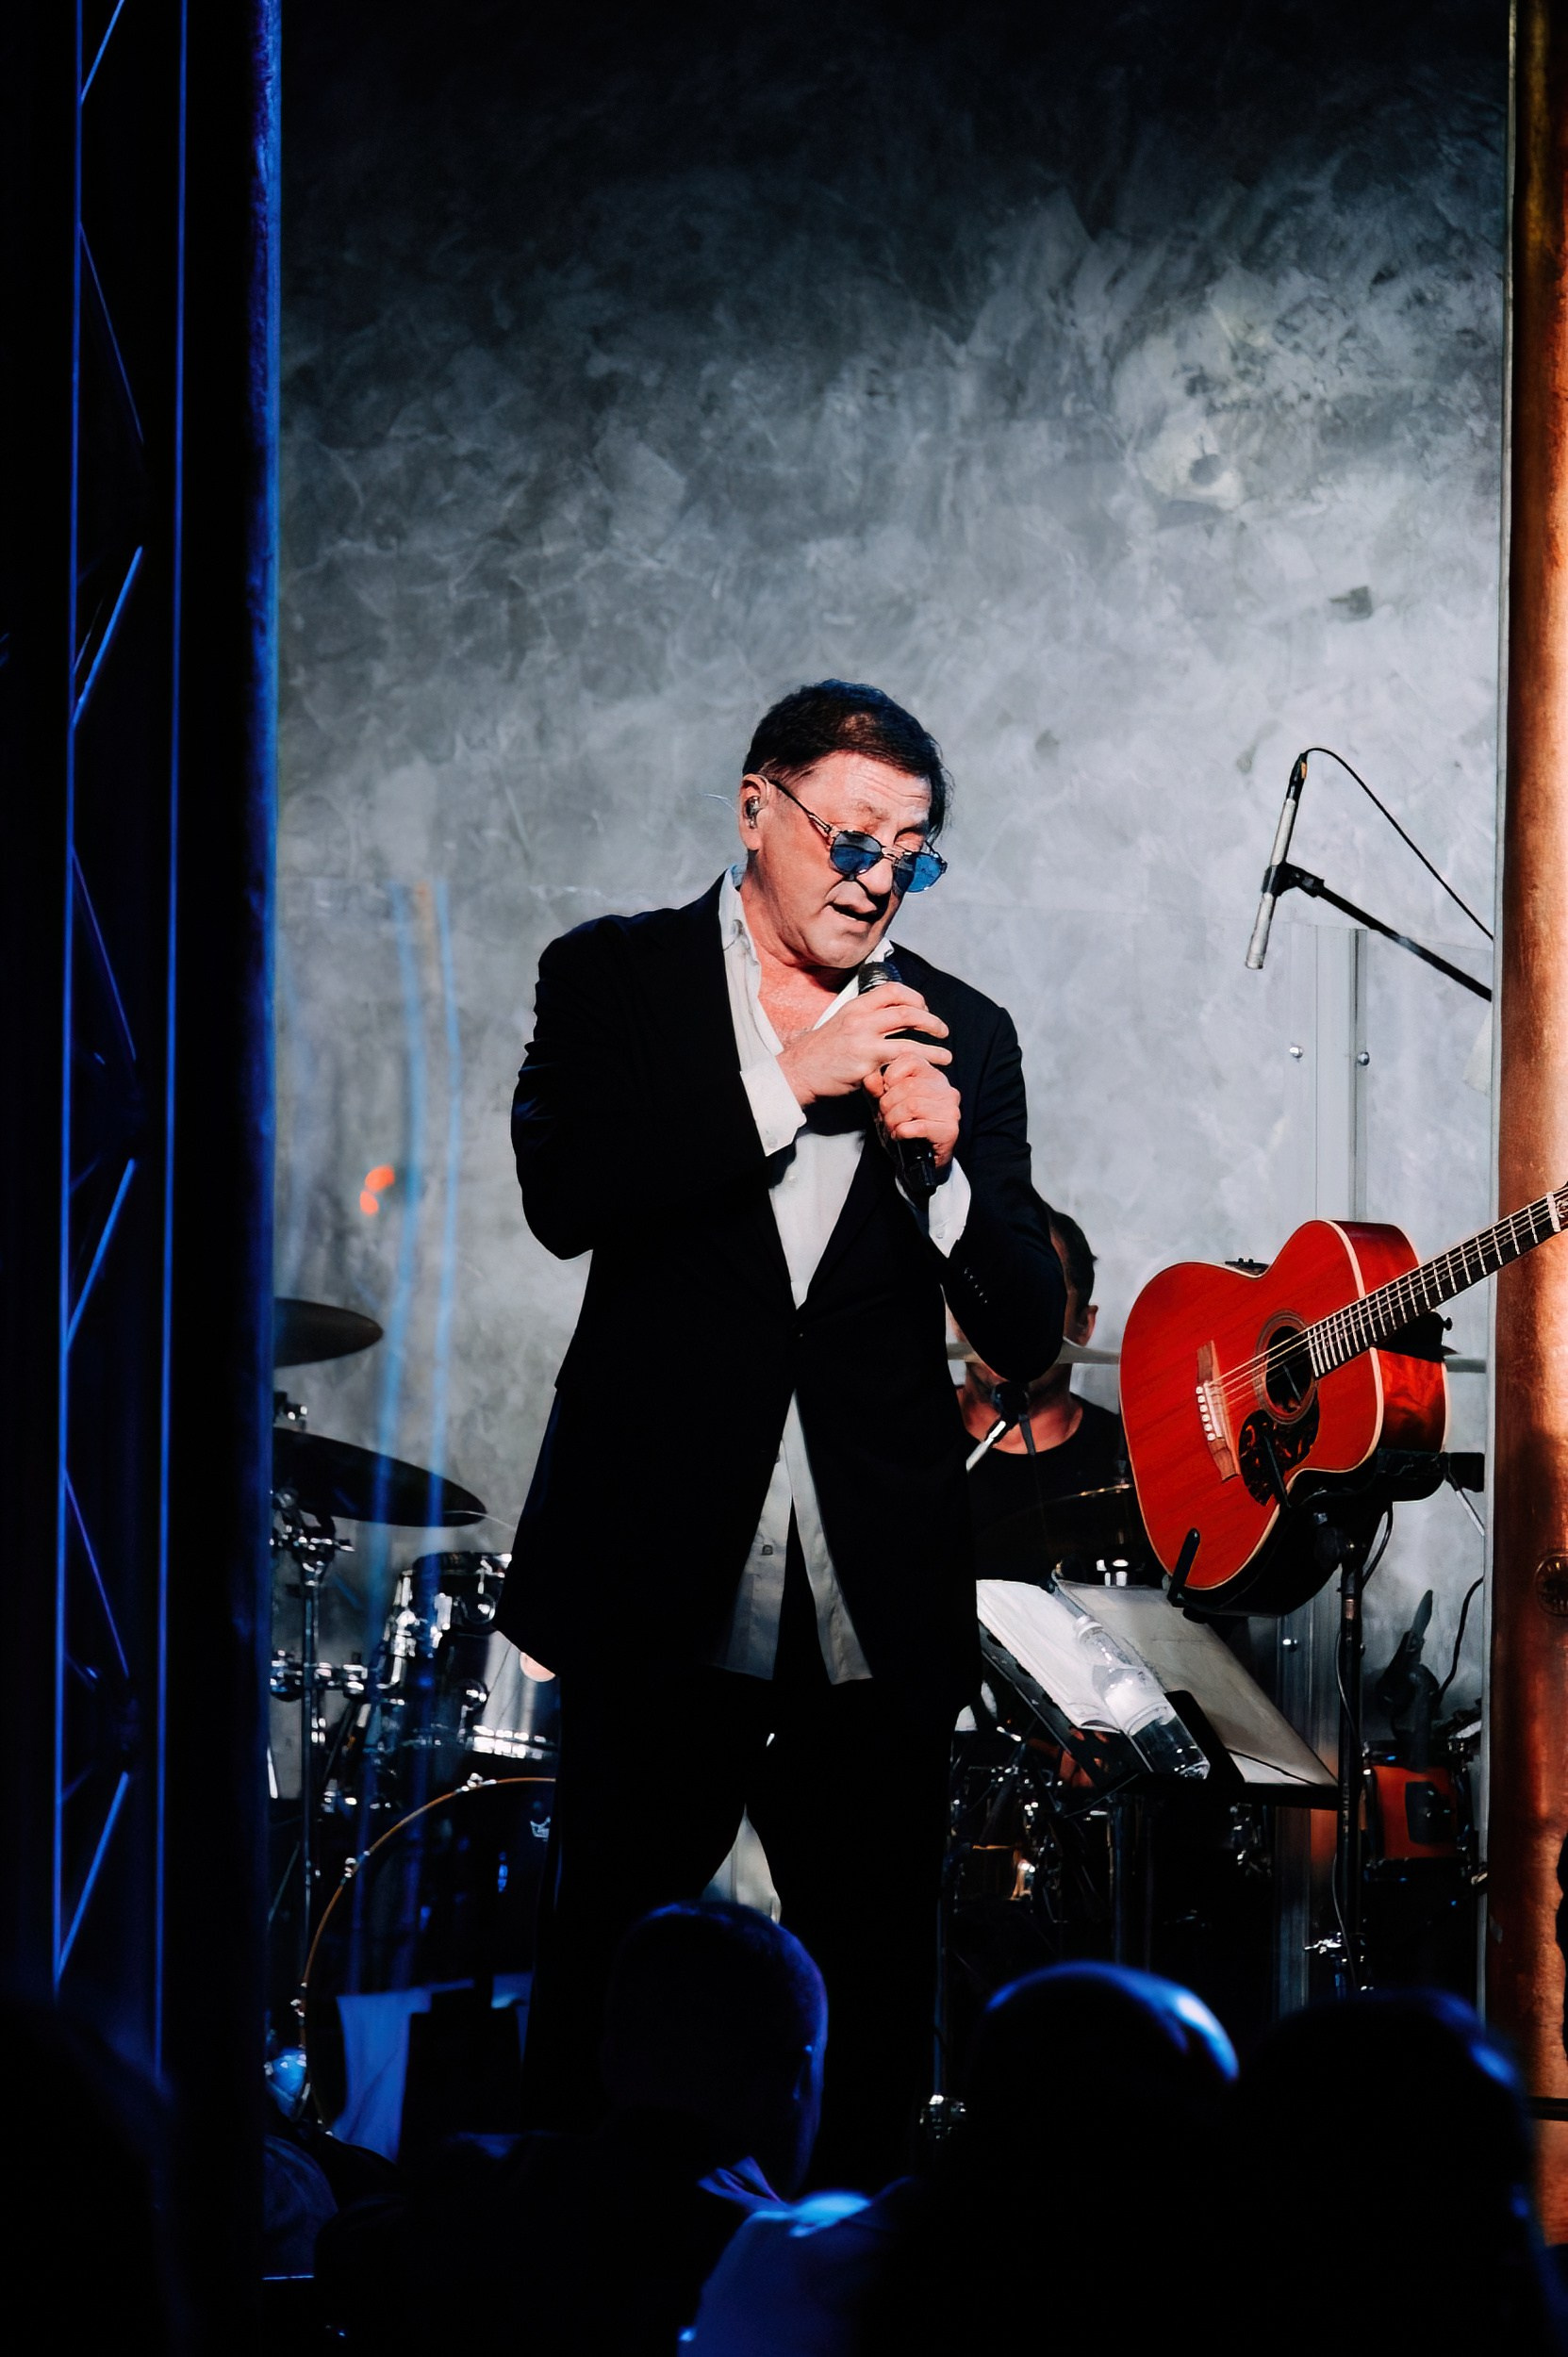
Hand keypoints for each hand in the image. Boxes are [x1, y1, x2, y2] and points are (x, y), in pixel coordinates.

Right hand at [776, 982, 950, 1106]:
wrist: (799, 1071)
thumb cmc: (821, 1051)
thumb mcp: (841, 1023)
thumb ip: (865, 1017)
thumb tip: (890, 1014)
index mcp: (856, 1006)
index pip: (893, 990)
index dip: (915, 997)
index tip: (925, 1008)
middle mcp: (861, 1019)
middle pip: (907, 1010)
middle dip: (931, 1020)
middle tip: (941, 1030)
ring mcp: (864, 1041)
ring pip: (910, 1036)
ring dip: (933, 1045)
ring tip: (946, 1055)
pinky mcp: (866, 1064)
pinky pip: (900, 1061)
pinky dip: (919, 1063)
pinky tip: (928, 1069)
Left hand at [865, 1049, 961, 1170]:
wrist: (919, 1162)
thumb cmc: (905, 1128)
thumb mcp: (885, 1106)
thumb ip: (876, 1090)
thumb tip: (870, 1078)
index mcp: (932, 1077)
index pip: (910, 1060)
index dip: (890, 1076)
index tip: (885, 1092)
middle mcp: (945, 1089)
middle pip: (908, 1086)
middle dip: (887, 1104)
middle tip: (885, 1116)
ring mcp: (950, 1109)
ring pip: (912, 1105)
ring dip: (893, 1120)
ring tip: (892, 1127)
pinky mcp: (950, 1130)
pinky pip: (918, 1126)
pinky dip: (902, 1132)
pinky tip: (901, 1136)